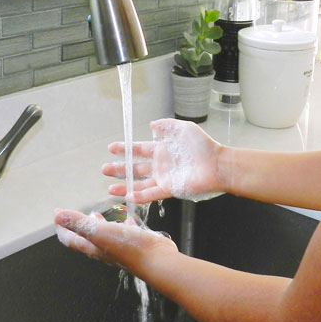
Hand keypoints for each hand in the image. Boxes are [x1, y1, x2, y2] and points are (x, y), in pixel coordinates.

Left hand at [54, 208, 177, 272]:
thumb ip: (79, 223)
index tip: (57, 214)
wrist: (156, 260)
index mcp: (93, 247)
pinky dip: (122, 223)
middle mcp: (104, 249)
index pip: (71, 239)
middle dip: (77, 226)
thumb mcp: (100, 231)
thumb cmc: (129, 247)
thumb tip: (58, 216)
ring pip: (105, 235)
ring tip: (97, 214)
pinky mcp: (134, 243)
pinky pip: (125, 232)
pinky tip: (127, 217)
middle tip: (73, 215)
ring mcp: (119, 247)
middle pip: (86, 238)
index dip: (62, 227)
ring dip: (98, 224)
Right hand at [102, 118, 224, 202]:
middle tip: (104, 169)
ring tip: (109, 188)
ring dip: (125, 186)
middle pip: (135, 168)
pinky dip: (140, 196)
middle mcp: (161, 165)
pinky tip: (128, 196)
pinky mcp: (170, 189)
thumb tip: (152, 125)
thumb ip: (167, 126)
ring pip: (140, 184)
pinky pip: (151, 194)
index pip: (139, 149)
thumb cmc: (203, 146)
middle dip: (119, 169)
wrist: (216, 164)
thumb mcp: (183, 128)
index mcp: (162, 150)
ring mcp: (164, 178)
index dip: (125, 149)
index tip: (111, 148)